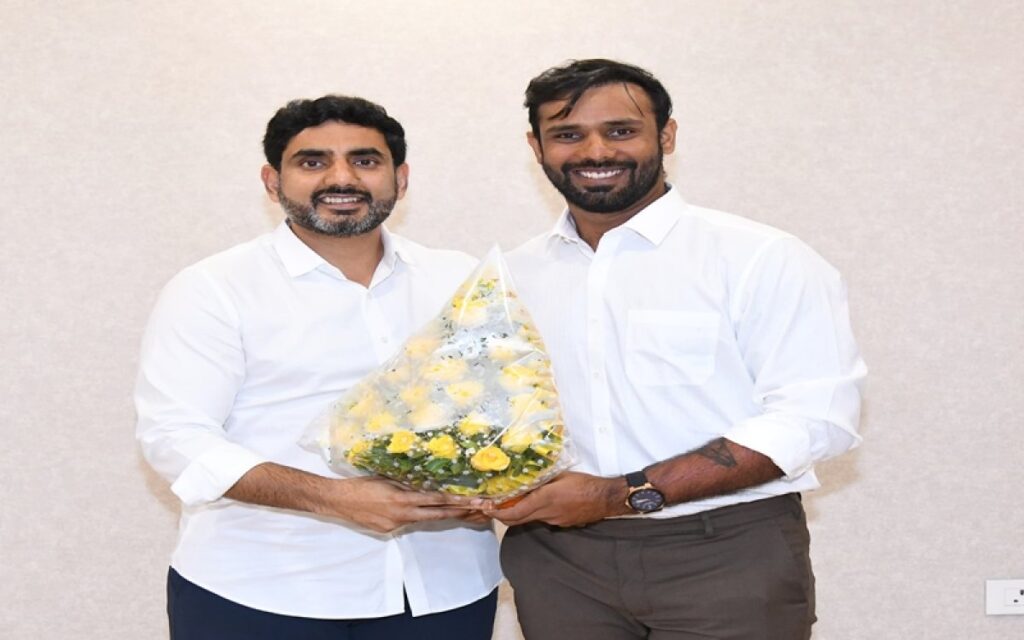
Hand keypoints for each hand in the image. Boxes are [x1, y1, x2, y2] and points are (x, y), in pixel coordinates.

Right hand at [323, 476, 482, 533]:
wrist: (337, 500)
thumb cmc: (360, 484)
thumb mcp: (387, 478)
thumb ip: (407, 483)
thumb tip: (425, 483)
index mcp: (402, 499)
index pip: (436, 500)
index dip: (456, 501)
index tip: (473, 500)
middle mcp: (402, 515)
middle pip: (436, 515)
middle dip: (458, 512)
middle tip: (479, 509)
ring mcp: (395, 525)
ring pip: (423, 519)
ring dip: (440, 514)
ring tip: (460, 510)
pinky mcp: (388, 530)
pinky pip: (408, 522)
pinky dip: (417, 516)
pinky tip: (421, 512)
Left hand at [482, 471, 627, 526]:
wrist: (605, 499)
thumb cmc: (585, 483)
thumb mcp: (561, 475)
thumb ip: (542, 478)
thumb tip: (526, 477)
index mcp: (545, 499)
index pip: (515, 512)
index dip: (498, 513)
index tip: (487, 508)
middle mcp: (547, 513)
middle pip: (517, 521)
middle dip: (502, 516)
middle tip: (491, 509)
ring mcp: (554, 521)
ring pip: (529, 520)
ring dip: (517, 515)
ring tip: (509, 504)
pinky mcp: (561, 523)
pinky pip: (542, 519)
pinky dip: (533, 514)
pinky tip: (535, 505)